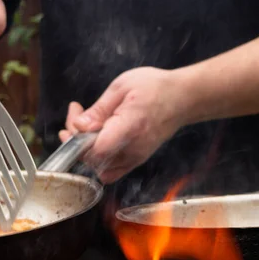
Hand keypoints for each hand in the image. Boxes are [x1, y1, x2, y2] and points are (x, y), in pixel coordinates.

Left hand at [60, 67, 184, 183]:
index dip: (78, 139)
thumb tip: (79, 126)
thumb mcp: (122, 87)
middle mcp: (133, 149)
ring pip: (98, 167)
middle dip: (76, 139)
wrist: (183, 99)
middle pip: (93, 159)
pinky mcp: (135, 161)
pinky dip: (97, 160)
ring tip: (85, 126)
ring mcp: (135, 158)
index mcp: (130, 127)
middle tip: (77, 115)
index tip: (75, 118)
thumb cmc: (155, 88)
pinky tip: (96, 140)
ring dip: (85, 149)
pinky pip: (110, 172)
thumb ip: (99, 109)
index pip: (97, 150)